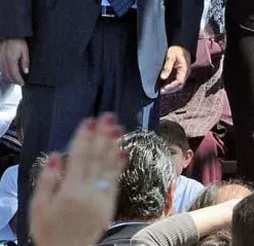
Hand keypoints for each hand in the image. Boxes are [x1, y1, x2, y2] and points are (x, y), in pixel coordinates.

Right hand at [0, 38, 28, 84]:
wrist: (9, 35)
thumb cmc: (17, 41)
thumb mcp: (25, 51)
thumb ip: (25, 62)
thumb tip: (26, 71)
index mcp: (11, 60)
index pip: (14, 74)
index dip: (18, 80)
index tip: (22, 83)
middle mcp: (4, 61)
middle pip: (7, 75)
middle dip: (13, 81)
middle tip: (19, 83)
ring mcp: (0, 60)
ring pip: (3, 73)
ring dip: (8, 78)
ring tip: (14, 80)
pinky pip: (0, 68)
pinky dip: (4, 73)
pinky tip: (8, 74)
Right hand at [30, 114, 125, 245]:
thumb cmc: (49, 230)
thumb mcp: (38, 207)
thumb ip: (47, 181)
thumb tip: (55, 156)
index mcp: (69, 191)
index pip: (79, 158)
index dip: (84, 138)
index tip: (89, 121)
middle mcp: (88, 192)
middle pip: (96, 158)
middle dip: (102, 136)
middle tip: (108, 116)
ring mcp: (101, 197)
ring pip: (108, 166)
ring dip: (113, 145)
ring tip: (118, 128)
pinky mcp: (109, 203)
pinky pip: (115, 180)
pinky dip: (118, 165)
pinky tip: (121, 151)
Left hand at [159, 46, 189, 94]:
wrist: (181, 46)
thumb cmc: (177, 49)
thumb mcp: (171, 55)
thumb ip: (167, 66)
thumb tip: (163, 77)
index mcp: (185, 69)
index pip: (179, 81)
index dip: (171, 87)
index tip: (163, 89)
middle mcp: (185, 73)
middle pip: (179, 86)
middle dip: (170, 90)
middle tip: (160, 92)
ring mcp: (183, 74)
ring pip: (177, 85)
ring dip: (169, 89)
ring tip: (160, 90)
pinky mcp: (179, 74)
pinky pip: (175, 82)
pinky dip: (169, 85)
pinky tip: (162, 86)